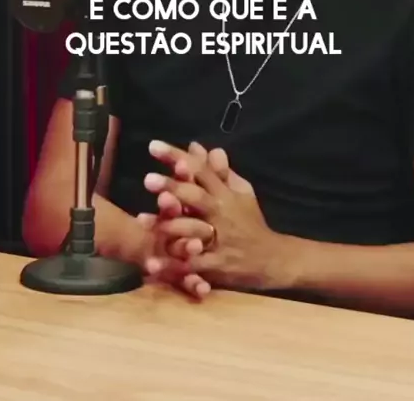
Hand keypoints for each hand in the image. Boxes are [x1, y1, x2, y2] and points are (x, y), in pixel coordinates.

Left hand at [144, 159, 283, 291]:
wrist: (271, 259)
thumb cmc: (249, 222)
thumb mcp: (241, 192)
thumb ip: (219, 170)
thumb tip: (201, 147)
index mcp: (224, 193)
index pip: (200, 169)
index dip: (178, 157)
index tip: (153, 146)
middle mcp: (221, 212)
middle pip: (195, 196)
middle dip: (173, 186)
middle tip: (148, 179)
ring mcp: (219, 239)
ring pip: (191, 230)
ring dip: (167, 225)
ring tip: (141, 219)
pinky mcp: (216, 265)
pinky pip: (191, 266)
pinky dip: (171, 266)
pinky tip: (151, 264)